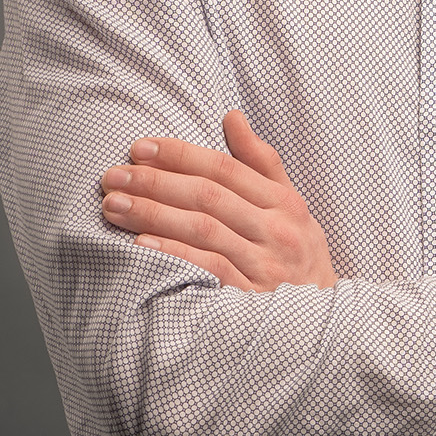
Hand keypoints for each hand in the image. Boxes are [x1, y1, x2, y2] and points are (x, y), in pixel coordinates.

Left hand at [100, 110, 336, 290]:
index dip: (180, 155)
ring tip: (114, 206)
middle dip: (155, 183)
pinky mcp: (249, 297)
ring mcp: (263, 265)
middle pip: (208, 197)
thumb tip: (231, 116)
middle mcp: (275, 230)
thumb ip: (260, 162)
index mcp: (284, 202)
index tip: (139, 148)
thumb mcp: (292, 205)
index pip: (225, 169)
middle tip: (113, 176)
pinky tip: (141, 244)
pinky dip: (173, 253)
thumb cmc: (299, 255)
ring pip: (203, 230)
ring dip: (153, 214)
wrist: (322, 319)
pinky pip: (206, 269)